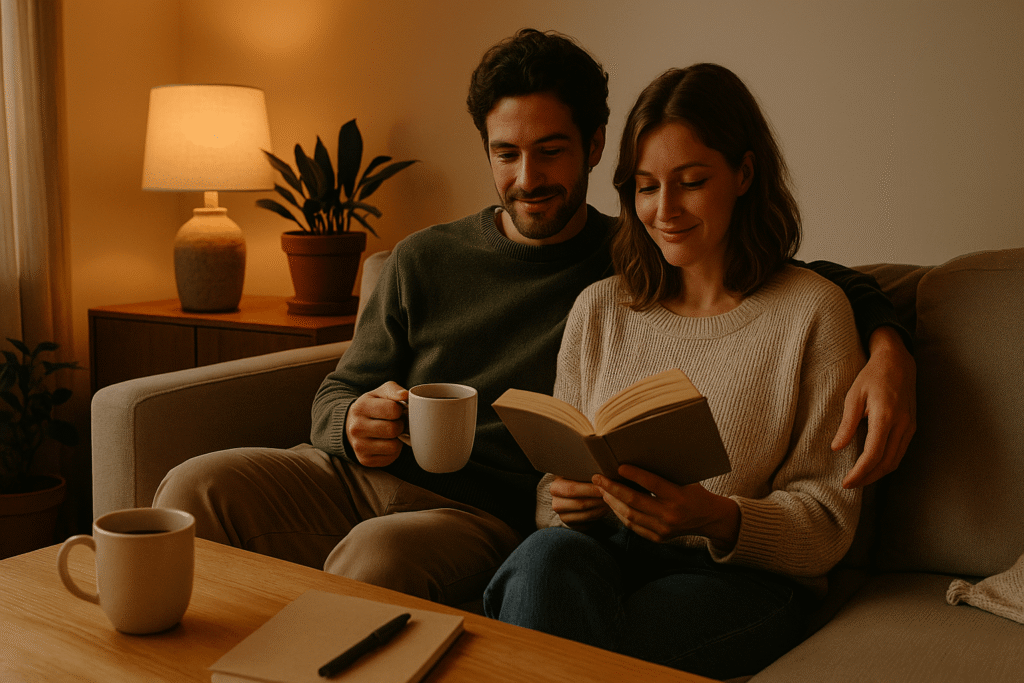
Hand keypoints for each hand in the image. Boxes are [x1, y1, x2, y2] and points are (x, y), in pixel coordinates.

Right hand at [345, 381, 408, 466]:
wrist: (350, 425)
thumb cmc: (371, 407)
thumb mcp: (379, 393)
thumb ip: (393, 390)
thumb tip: (405, 395)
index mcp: (360, 407)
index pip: (393, 409)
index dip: (399, 410)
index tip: (395, 410)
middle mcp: (356, 428)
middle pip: (393, 429)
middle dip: (399, 425)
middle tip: (395, 422)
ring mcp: (359, 446)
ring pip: (394, 446)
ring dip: (397, 439)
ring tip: (391, 433)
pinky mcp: (365, 460)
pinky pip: (391, 457)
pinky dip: (393, 450)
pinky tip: (386, 443)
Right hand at [549, 475, 609, 526]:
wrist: (574, 493)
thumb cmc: (578, 479)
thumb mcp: (578, 473)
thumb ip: (586, 473)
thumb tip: (601, 476)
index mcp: (555, 487)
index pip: (572, 489)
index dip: (589, 489)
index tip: (604, 486)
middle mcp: (556, 504)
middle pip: (580, 504)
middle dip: (598, 499)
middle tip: (611, 494)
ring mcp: (563, 516)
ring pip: (586, 514)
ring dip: (601, 508)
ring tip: (612, 500)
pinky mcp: (572, 525)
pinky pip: (588, 523)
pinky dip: (599, 515)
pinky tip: (606, 507)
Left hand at [594, 465, 739, 550]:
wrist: (709, 518)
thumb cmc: (694, 492)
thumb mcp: (685, 479)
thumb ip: (664, 472)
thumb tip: (637, 456)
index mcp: (679, 496)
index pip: (652, 484)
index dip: (634, 475)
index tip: (619, 466)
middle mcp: (670, 515)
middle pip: (634, 501)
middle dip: (612, 488)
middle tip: (598, 478)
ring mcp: (663, 529)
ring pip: (630, 515)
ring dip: (612, 502)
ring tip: (602, 490)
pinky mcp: (658, 538)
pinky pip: (634, 526)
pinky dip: (620, 514)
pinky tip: (612, 504)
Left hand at [833, 326, 916, 487]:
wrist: (898, 362)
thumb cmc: (872, 376)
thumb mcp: (853, 396)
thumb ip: (846, 423)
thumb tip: (836, 448)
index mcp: (886, 417)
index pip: (874, 454)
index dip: (860, 472)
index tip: (846, 482)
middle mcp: (902, 425)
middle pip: (886, 463)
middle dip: (868, 478)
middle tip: (849, 485)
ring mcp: (910, 427)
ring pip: (896, 461)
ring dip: (877, 473)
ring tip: (859, 479)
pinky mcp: (912, 427)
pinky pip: (900, 452)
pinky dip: (886, 463)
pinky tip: (872, 466)